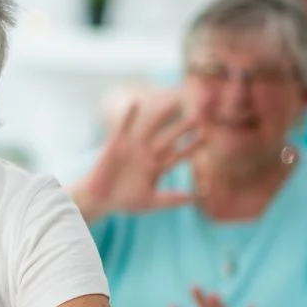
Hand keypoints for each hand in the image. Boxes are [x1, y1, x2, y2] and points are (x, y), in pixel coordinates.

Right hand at [72, 98, 201, 218]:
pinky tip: (135, 103)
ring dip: (162, 117)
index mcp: (157, 168)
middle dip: (182, 129)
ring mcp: (133, 148)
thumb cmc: (124, 202)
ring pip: (151, 129)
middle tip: (198, 117)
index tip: (207, 137)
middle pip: (169, 139)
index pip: (178, 155)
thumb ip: (172, 199)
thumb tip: (196, 198)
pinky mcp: (117, 144)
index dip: (192, 146)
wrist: (99, 198)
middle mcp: (148, 155)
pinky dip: (129, 116)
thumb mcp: (150, 202)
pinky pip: (124, 127)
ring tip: (174, 104)